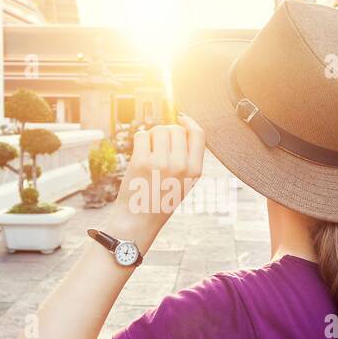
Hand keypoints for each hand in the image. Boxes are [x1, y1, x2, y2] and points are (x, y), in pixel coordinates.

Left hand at [109, 114, 205, 241]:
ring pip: (158, 129)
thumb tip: (182, 124)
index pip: (199, 134)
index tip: (181, 118)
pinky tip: (139, 153)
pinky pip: (142, 135)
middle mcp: (180, 166)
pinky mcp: (141, 162)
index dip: (189, 122)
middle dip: (166, 132)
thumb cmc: (160, 199)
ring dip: (152, 136)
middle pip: (176, 129)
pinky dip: (139, 140)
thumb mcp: (185, 182)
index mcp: (195, 171)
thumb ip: (188, 157)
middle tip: (158, 147)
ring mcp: (161, 164)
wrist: (139, 220)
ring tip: (149, 152)